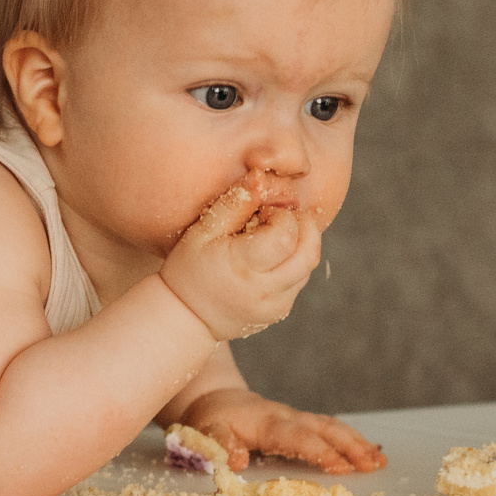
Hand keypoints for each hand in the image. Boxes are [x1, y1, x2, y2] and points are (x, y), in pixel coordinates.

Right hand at [157, 175, 321, 341]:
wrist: (186, 317)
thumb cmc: (189, 269)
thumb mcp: (201, 231)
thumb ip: (233, 204)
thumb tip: (259, 178)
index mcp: (243, 267)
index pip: (286, 236)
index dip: (283, 216)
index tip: (265, 212)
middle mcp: (265, 290)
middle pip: (309, 254)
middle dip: (305, 227)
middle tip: (284, 217)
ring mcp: (276, 305)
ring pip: (309, 267)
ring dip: (302, 244)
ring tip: (275, 236)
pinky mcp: (280, 311)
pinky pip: (300, 280)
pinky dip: (294, 262)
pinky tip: (271, 256)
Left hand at [178, 388, 385, 475]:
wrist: (216, 401)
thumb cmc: (212, 421)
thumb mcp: (205, 433)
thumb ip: (218, 445)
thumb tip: (234, 461)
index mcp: (266, 422)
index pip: (297, 436)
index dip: (319, 451)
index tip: (340, 467)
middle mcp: (287, 417)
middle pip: (324, 427)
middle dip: (350, 445)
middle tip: (372, 465)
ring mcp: (297, 418)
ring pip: (332, 426)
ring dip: (357, 442)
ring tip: (379, 461)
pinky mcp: (303, 423)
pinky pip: (331, 429)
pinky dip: (352, 440)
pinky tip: (371, 454)